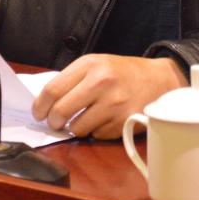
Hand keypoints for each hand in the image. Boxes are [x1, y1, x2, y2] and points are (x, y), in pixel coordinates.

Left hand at [31, 54, 186, 139]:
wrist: (159, 79)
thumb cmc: (122, 72)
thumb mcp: (97, 64)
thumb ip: (72, 79)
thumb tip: (45, 104)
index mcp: (90, 64)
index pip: (53, 89)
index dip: (40, 106)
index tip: (39, 113)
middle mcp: (101, 82)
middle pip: (61, 111)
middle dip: (53, 121)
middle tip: (55, 122)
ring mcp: (114, 103)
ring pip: (78, 128)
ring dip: (76, 127)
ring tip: (85, 118)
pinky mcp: (124, 121)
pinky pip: (97, 135)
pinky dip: (96, 131)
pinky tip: (105, 120)